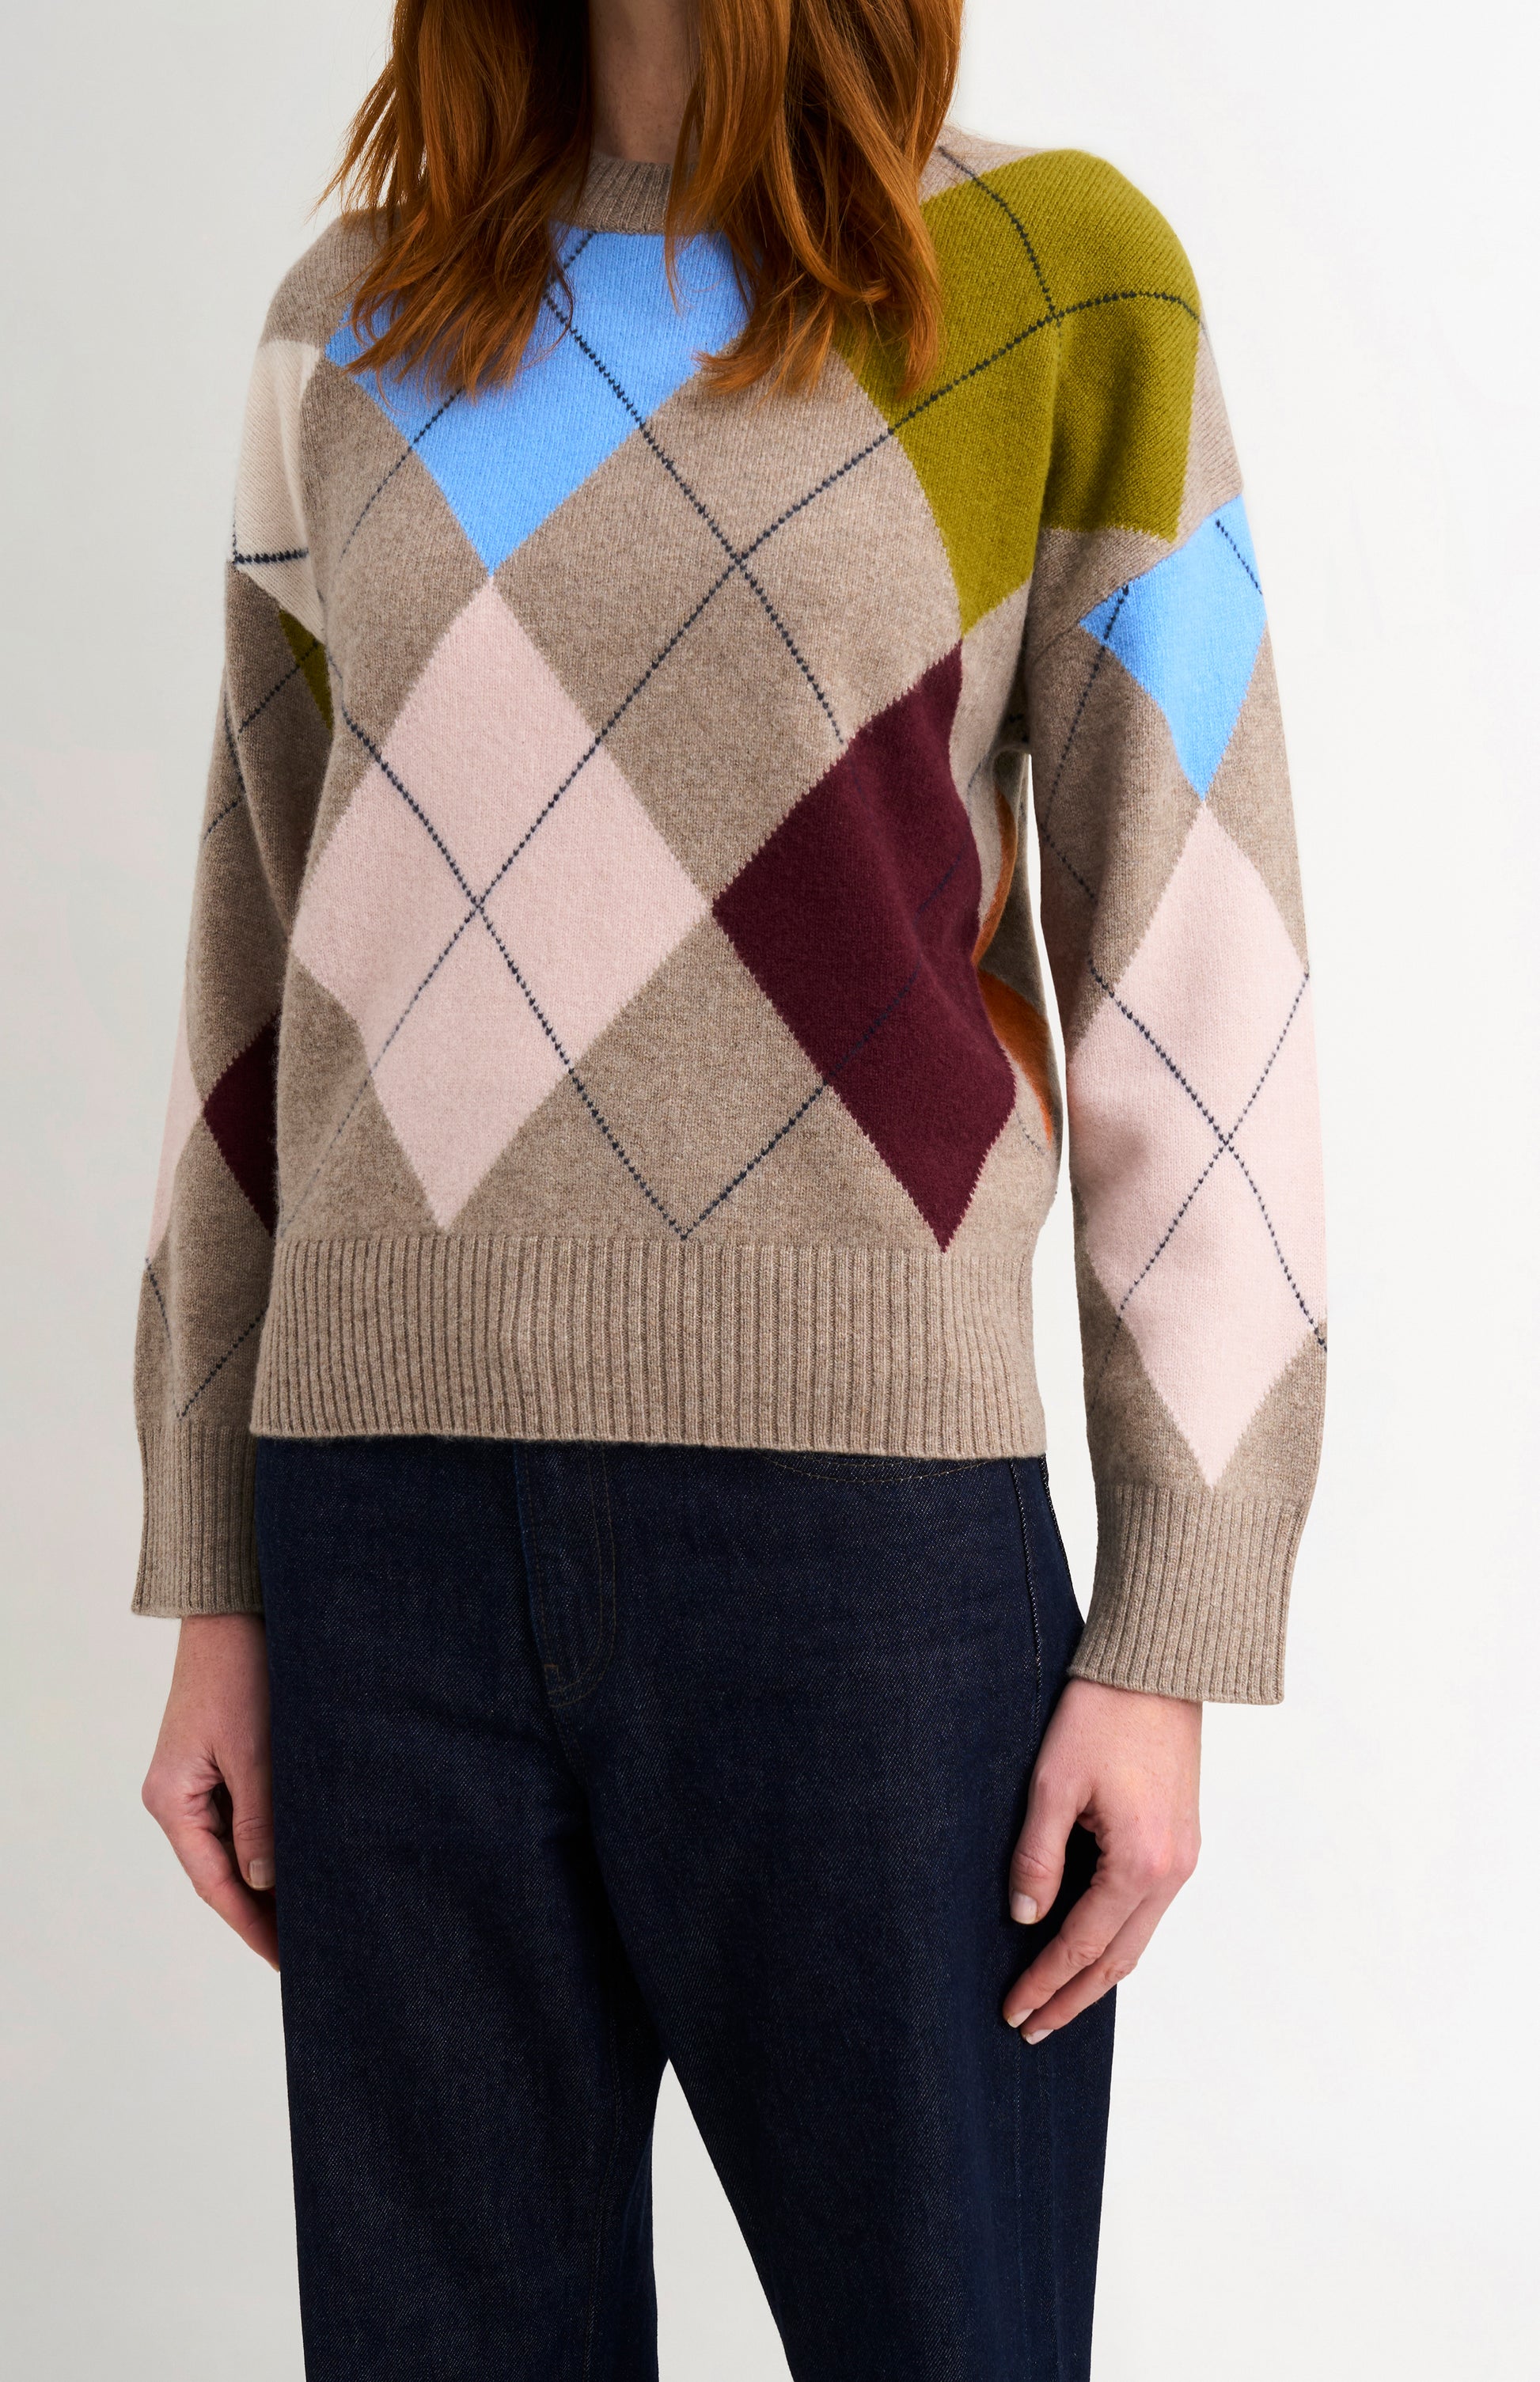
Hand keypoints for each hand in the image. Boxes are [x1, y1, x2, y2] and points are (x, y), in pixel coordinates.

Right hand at [141, 1613, 277, 1968]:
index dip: (252, 1924)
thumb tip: (265, 1883)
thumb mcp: (255, 1752)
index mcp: (173, 1800)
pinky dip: (275, 1839)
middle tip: (311, 1947)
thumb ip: (260, 1820)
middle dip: (265, 1908)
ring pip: (238, 1844)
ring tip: (317, 1912)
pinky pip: (247, 1814)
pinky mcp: (222, 1760)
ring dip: (273, 1876)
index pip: (214, 1883)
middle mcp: (179, 1796)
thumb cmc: (240, 1673)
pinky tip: (307, 1857)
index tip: (286, 1960)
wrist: (234, 1610)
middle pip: (223, 1870)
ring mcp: (199, 1779)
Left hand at [1003, 1678, 1199, 2040]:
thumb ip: (1037, 1856)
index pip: (1081, 1946)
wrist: (1159, 1667)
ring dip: (1096, 1974)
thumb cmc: (1103, 1714)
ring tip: (1056, 1999)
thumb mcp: (1053, 1783)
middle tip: (1031, 2027)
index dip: (1043, 1983)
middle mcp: (1171, 1872)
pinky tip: (1089, 1944)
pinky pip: (1147, 1910)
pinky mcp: (1181, 1841)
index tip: (1013, 2012)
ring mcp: (1183, 1858)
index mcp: (1140, 1864)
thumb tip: (1023, 1917)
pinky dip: (1116, 1938)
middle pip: (1117, 1960)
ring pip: (1137, 1939)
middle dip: (1072, 1998)